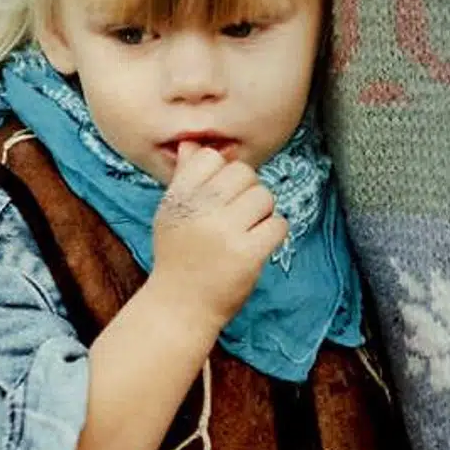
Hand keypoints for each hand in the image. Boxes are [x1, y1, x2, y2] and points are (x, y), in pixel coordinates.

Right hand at [149, 142, 288, 329]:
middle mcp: (200, 211)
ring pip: (264, 197)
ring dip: (262, 214)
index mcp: (179, 198)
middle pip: (244, 173)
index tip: (218, 196)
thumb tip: (193, 142)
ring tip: (247, 232)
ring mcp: (224, 233)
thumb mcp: (172, 214)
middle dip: (247, 192)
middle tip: (237, 216)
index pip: (211, 158)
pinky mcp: (247, 255)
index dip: (222, 173)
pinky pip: (278, 225)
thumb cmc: (178, 257)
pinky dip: (273, 234)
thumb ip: (185, 178)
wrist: (180, 307)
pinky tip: (258, 245)